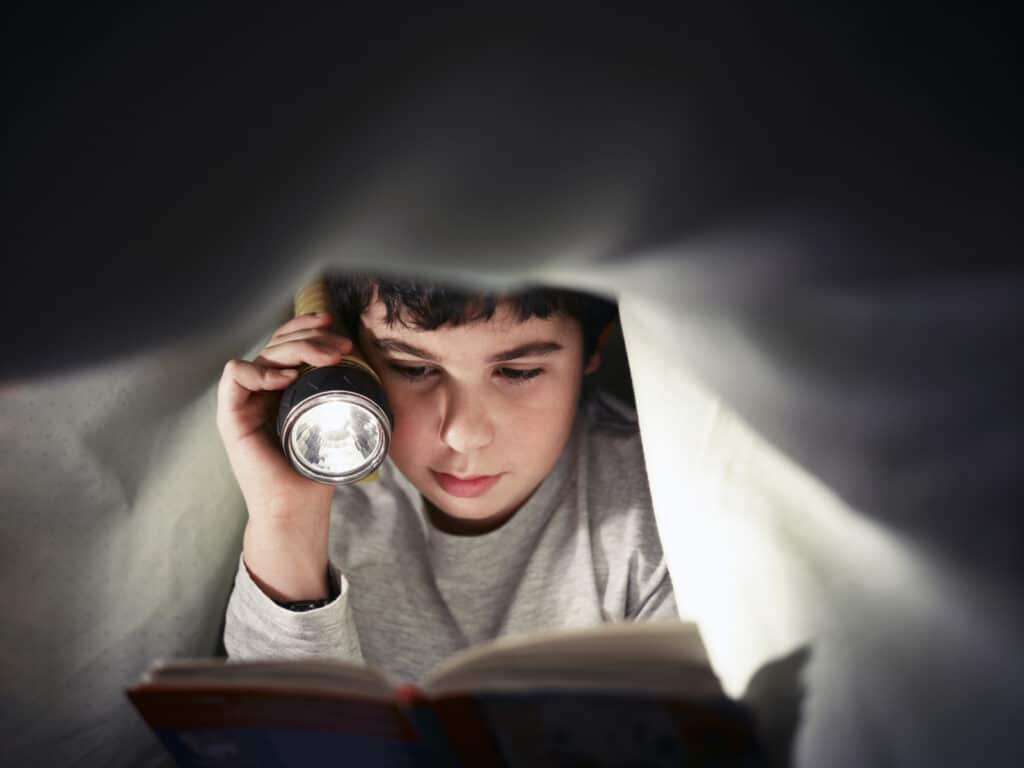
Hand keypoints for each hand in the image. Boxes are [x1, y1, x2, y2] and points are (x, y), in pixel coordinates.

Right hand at [216, 311, 352, 599]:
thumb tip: (367, 364)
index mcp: (284, 387)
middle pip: (279, 342)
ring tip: (326, 359)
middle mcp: (262, 390)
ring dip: (297, 348)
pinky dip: (261, 370)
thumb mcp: (336, 420)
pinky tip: (288, 378)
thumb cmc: (318, 468)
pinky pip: (235, 375)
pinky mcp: (231, 416)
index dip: (308, 328)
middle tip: (341, 347)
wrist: (297, 507)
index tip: (336, 326)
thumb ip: (342, 393)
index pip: (288, 342)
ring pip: (263, 353)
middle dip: (311, 337)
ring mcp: (246, 401)